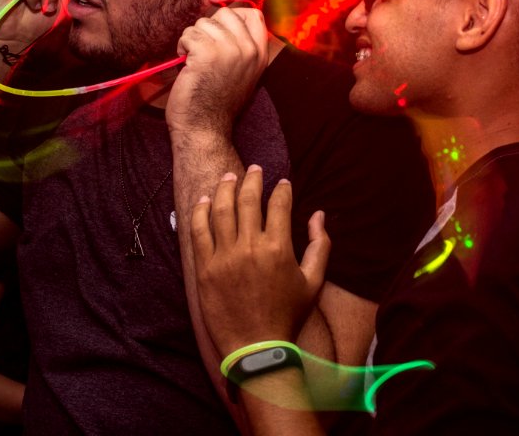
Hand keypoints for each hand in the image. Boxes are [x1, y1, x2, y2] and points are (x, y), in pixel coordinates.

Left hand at [166, 4, 268, 140]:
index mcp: (260, 54)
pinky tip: (186, 64)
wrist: (204, 127)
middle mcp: (249, 50)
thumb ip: (241, 46)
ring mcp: (230, 50)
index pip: (254, 14)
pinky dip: (182, 47)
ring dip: (192, 39)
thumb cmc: (216, 101)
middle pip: (226, 12)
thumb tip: (226, 18)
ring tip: (194, 60)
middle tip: (203, 49)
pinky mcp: (207, 53)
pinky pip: (188, 34)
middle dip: (209, 27)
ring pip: (203, 22)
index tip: (219, 31)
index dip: (233, 16)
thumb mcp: (242, 72)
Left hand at [191, 166, 329, 355]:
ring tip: (229, 176)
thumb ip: (320, 245)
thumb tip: (319, 215)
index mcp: (278, 248)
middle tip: (255, 169)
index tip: (282, 183)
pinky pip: (198, 231)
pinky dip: (200, 211)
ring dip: (225, 188)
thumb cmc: (287, 316)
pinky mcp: (205, 268)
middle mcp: (250, 246)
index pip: (279, 205)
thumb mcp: (314, 282)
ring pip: (220, 209)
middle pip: (248, 200)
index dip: (281, 189)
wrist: (257, 347)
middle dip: (253, 179)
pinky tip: (204, 199)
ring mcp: (224, 256)